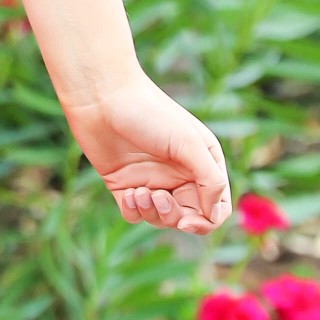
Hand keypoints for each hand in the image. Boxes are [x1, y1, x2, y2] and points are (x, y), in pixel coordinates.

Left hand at [69, 71, 230, 234]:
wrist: (102, 97)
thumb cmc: (150, 113)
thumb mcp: (189, 143)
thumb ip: (210, 179)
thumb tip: (214, 214)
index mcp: (203, 163)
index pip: (217, 207)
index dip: (206, 221)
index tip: (187, 222)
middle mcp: (180, 175)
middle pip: (189, 217)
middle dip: (174, 216)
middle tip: (158, 197)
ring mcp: (152, 180)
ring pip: (161, 219)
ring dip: (152, 213)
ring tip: (138, 192)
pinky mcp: (124, 185)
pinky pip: (135, 214)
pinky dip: (133, 211)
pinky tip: (127, 193)